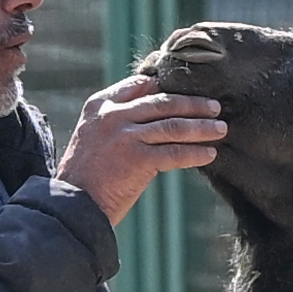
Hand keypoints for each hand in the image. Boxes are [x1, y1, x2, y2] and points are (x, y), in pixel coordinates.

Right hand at [55, 75, 226, 225]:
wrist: (72, 206)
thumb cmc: (85, 176)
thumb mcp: (92, 136)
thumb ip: (117, 120)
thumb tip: (155, 114)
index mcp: (100, 105)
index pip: (142, 85)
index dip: (169, 85)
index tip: (190, 88)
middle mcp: (112, 115)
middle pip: (163, 102)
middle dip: (193, 104)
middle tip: (215, 107)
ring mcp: (125, 135)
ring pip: (174, 125)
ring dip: (202, 127)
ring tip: (221, 129)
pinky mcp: (137, 159)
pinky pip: (175, 153)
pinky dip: (195, 153)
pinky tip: (210, 154)